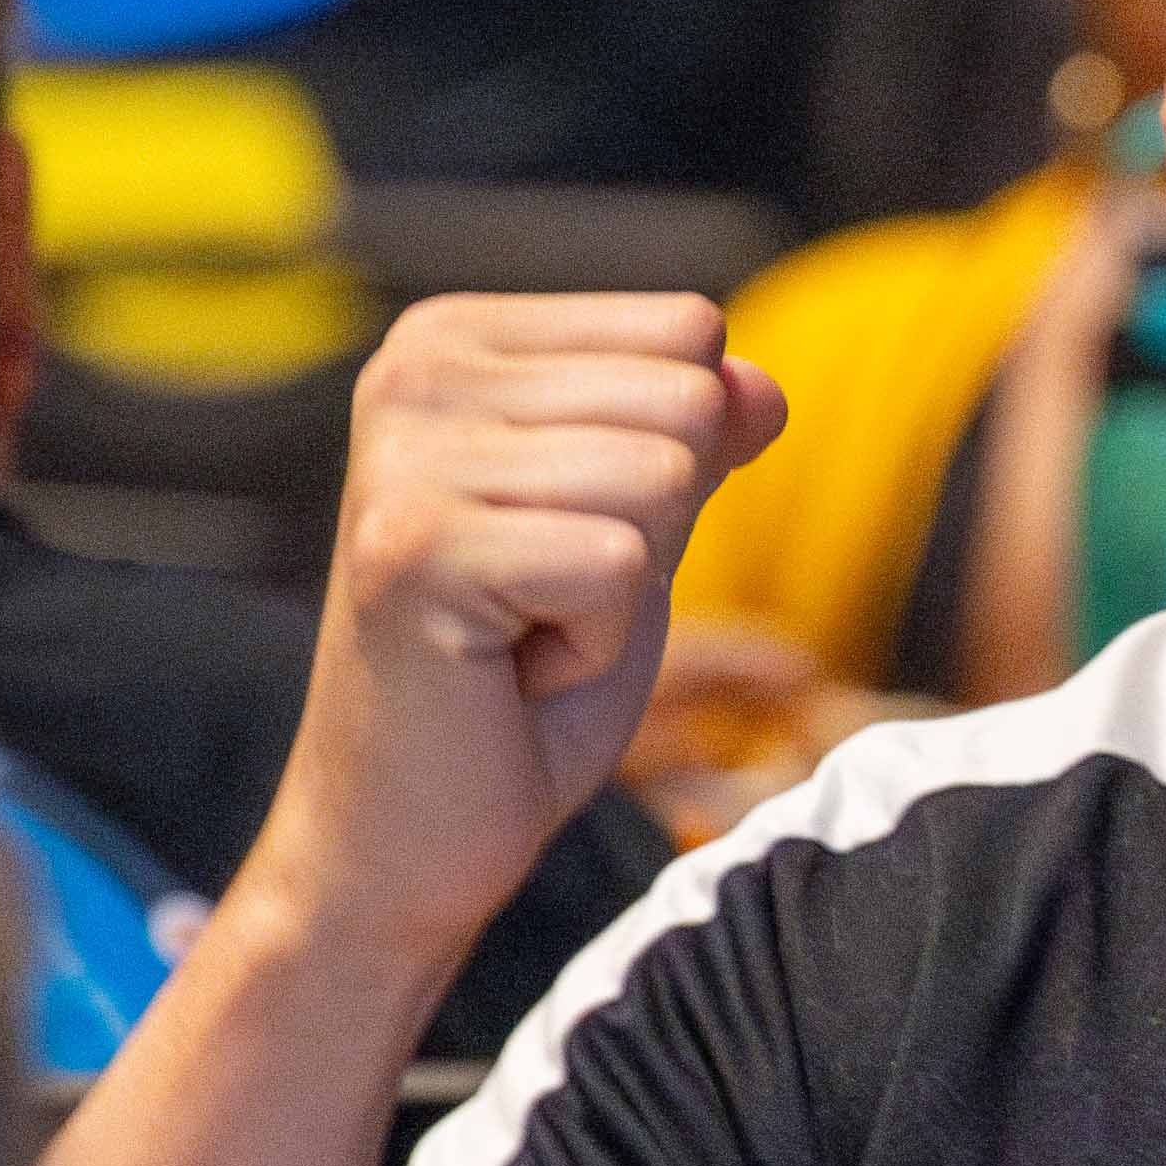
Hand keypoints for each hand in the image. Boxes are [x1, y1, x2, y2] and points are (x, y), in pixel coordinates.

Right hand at [254, 293, 783, 976]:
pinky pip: (620, 565)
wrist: (407, 835)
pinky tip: (512, 671)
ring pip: (661, 478)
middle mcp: (415, 371)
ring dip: (624, 593)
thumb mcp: (640, 532)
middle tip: (548, 603)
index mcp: (457, 337)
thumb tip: (761, 388)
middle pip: (684, 400)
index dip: (674, 463)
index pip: (685, 330)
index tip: (568, 546)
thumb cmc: (523, 684)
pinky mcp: (413, 548)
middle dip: (656, 531)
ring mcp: (404, 456)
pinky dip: (597, 645)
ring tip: (526, 635)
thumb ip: (698, 441)